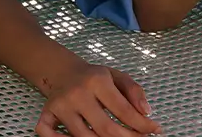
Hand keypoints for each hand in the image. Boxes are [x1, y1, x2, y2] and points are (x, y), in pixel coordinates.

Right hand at [37, 60, 160, 136]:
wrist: (61, 70)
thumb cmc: (93, 77)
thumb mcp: (117, 76)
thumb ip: (134, 91)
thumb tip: (146, 112)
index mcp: (96, 81)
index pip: (124, 110)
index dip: (142, 124)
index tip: (154, 130)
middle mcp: (77, 93)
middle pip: (106, 129)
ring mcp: (60, 105)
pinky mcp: (48, 113)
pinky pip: (49, 133)